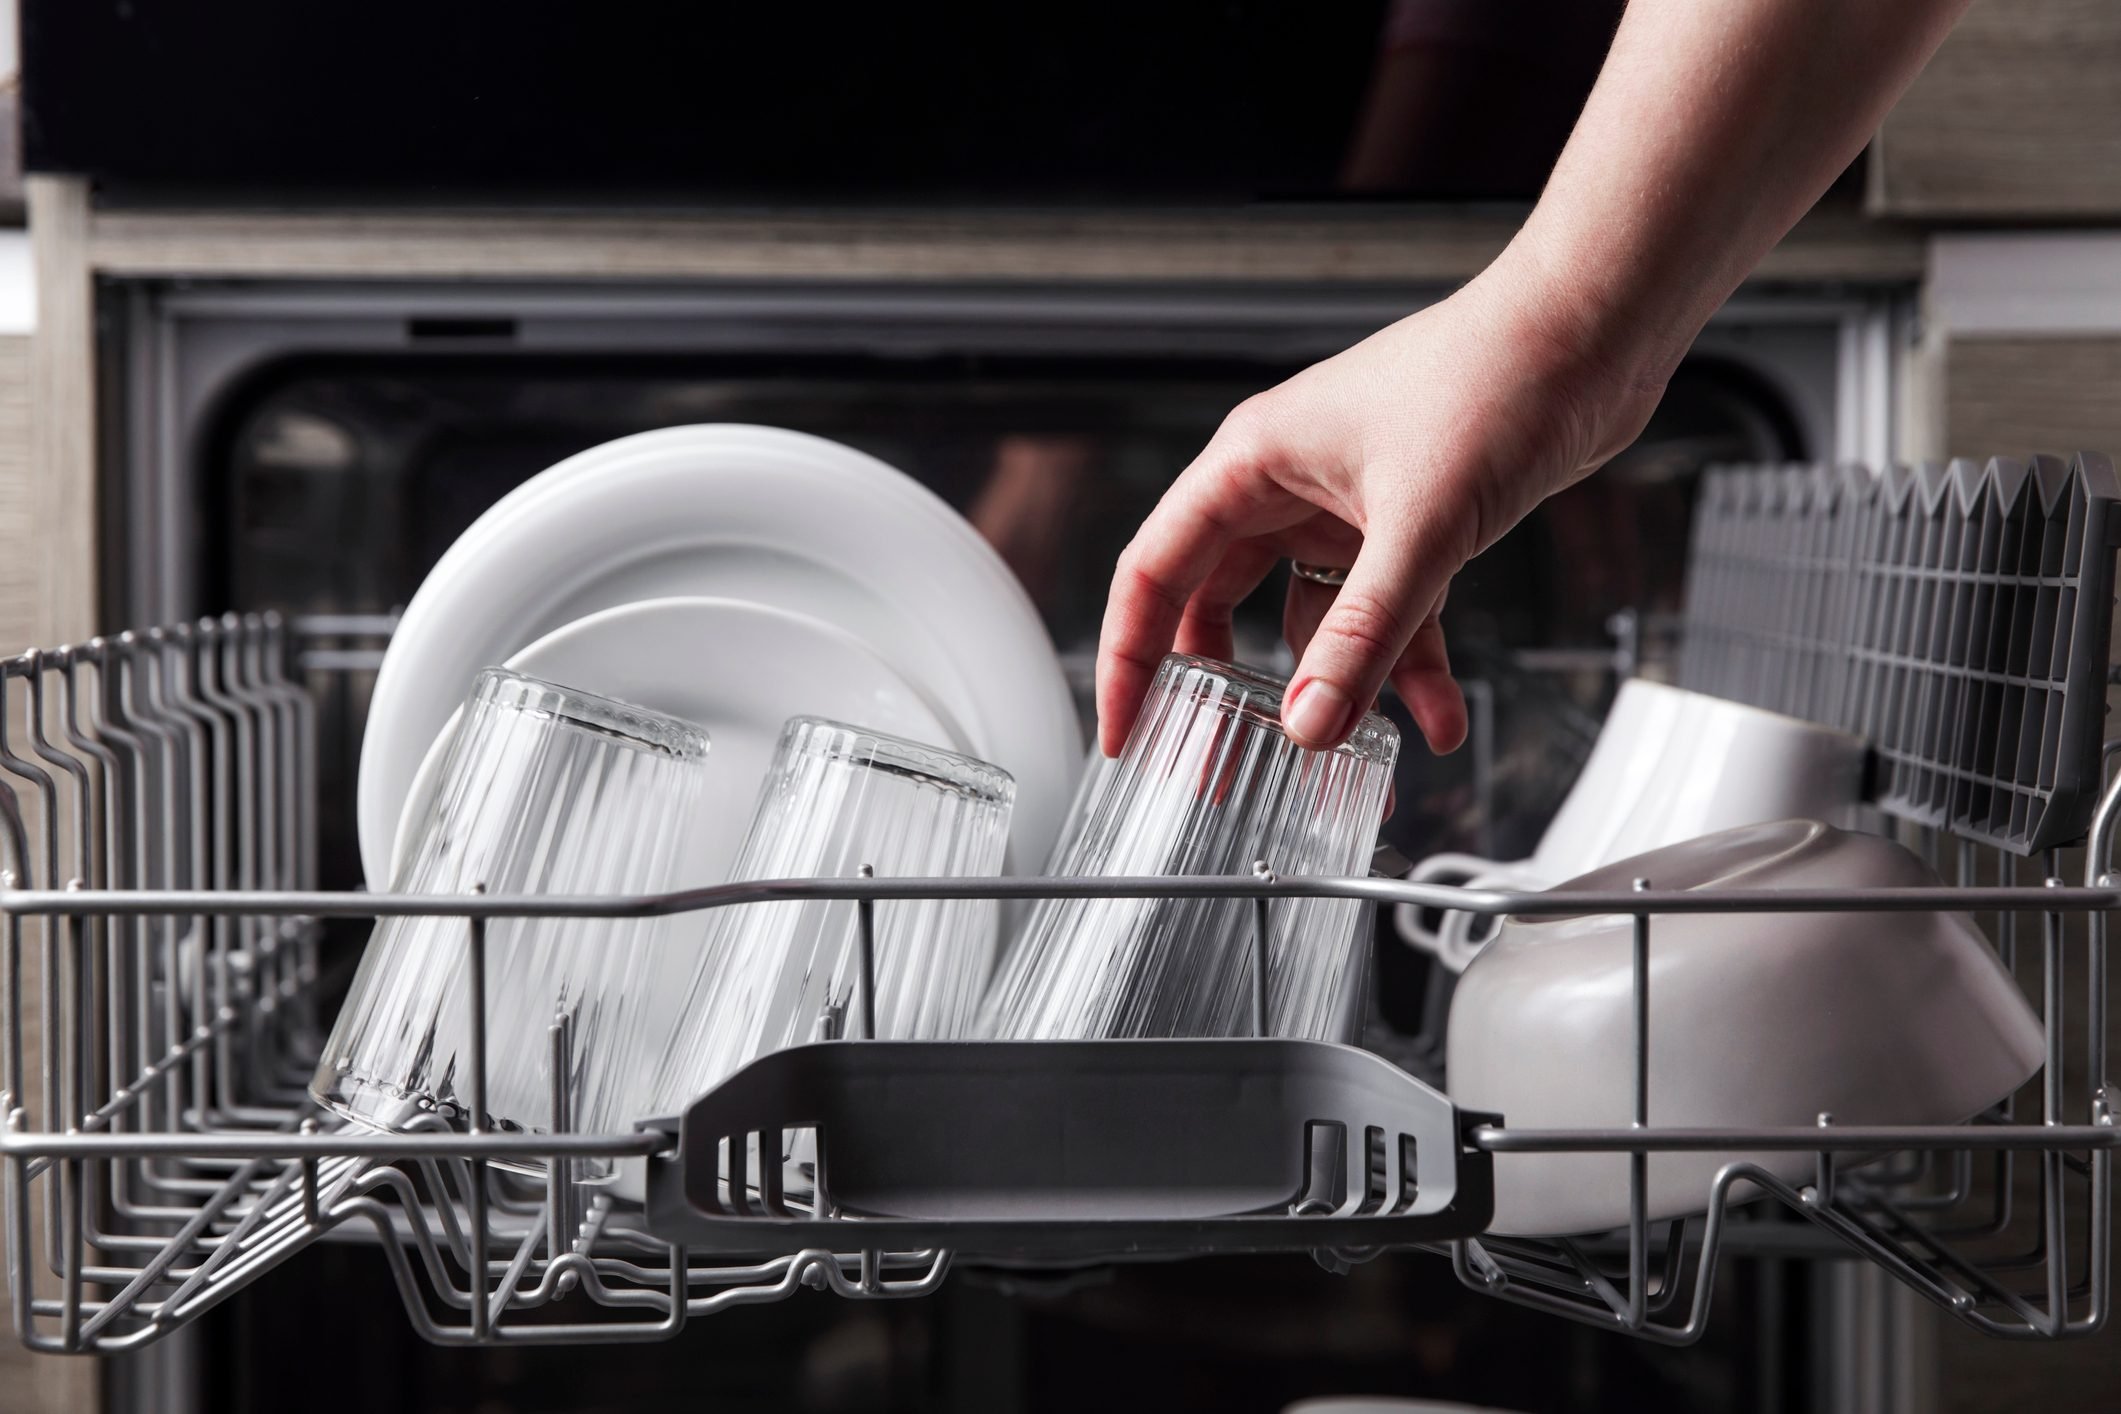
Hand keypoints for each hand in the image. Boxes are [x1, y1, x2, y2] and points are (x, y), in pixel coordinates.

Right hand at [1095, 259, 1669, 755]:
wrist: (1593, 332)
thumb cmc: (1496, 375)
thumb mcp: (1419, 525)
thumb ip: (1363, 634)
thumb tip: (1311, 722)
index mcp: (1252, 462)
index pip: (1154, 571)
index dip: (1130, 657)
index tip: (1126, 731)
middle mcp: (1286, 485)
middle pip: (1221, 605)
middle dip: (1227, 691)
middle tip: (1221, 765)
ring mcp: (1346, 507)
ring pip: (1315, 620)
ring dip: (1342, 687)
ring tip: (1359, 761)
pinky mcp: (1407, 524)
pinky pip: (1388, 614)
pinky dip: (1410, 665)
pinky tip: (1438, 718)